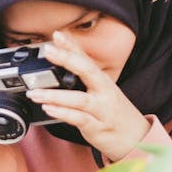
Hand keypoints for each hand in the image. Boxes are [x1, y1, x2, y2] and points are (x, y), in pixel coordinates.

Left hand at [26, 31, 150, 160]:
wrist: (137, 137)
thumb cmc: (114, 112)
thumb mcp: (102, 90)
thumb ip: (84, 74)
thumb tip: (64, 55)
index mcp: (102, 80)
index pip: (86, 58)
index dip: (72, 45)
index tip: (57, 34)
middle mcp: (104, 91)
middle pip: (87, 71)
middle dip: (67, 59)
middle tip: (48, 51)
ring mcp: (102, 110)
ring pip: (79, 99)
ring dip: (55, 95)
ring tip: (35, 92)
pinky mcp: (97, 128)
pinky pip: (79, 119)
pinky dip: (63, 113)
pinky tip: (48, 109)